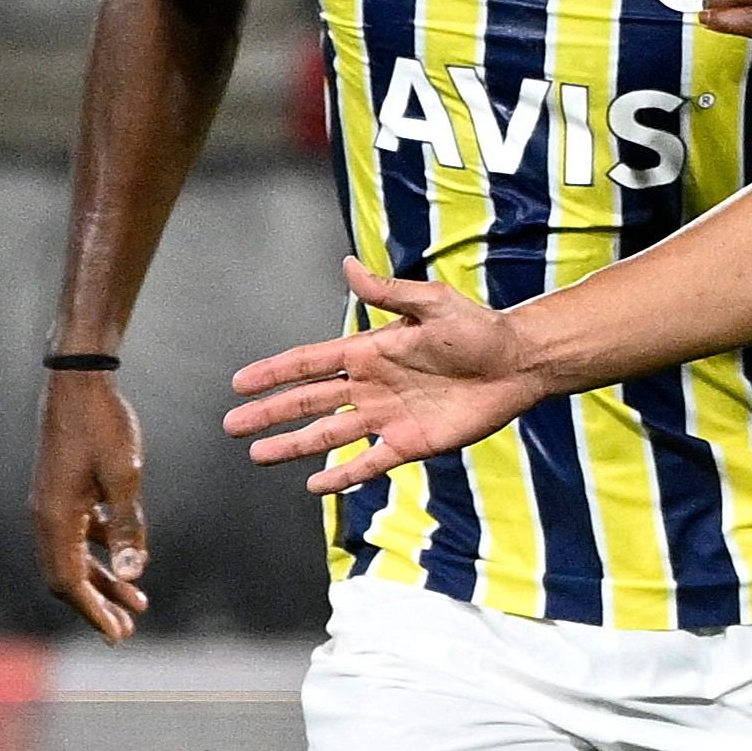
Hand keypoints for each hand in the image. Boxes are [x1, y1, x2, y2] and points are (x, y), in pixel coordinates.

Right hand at [31, 373, 149, 642]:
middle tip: (127, 632)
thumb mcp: (125, 476)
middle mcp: (46, 517)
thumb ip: (129, 526)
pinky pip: (83, 533)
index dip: (93, 611)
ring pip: (78, 555)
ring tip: (139, 602)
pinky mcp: (67, 491)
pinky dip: (105, 549)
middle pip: (69, 576)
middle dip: (98, 605)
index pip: (69, 582)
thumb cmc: (104, 426)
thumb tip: (137, 574)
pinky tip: (133, 558)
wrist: (81, 383)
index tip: (117, 635)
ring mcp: (54, 504)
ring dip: (106, 579)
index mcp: (55, 519)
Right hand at [226, 259, 546, 493]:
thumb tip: (348, 265)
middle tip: (233, 423)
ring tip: (258, 455)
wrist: (518, 363)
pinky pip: (369, 462)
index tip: (240, 382)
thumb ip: (388, 292)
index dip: (275, 372)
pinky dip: (342, 475)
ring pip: (329, 435)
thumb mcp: (432, 303)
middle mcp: (372, 386)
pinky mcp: (411, 442)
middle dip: (271, 413)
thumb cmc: (479, 328)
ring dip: (294, 445)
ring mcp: (388, 416)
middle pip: (309, 402)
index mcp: (371, 351)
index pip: (311, 362)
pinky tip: (316, 485)